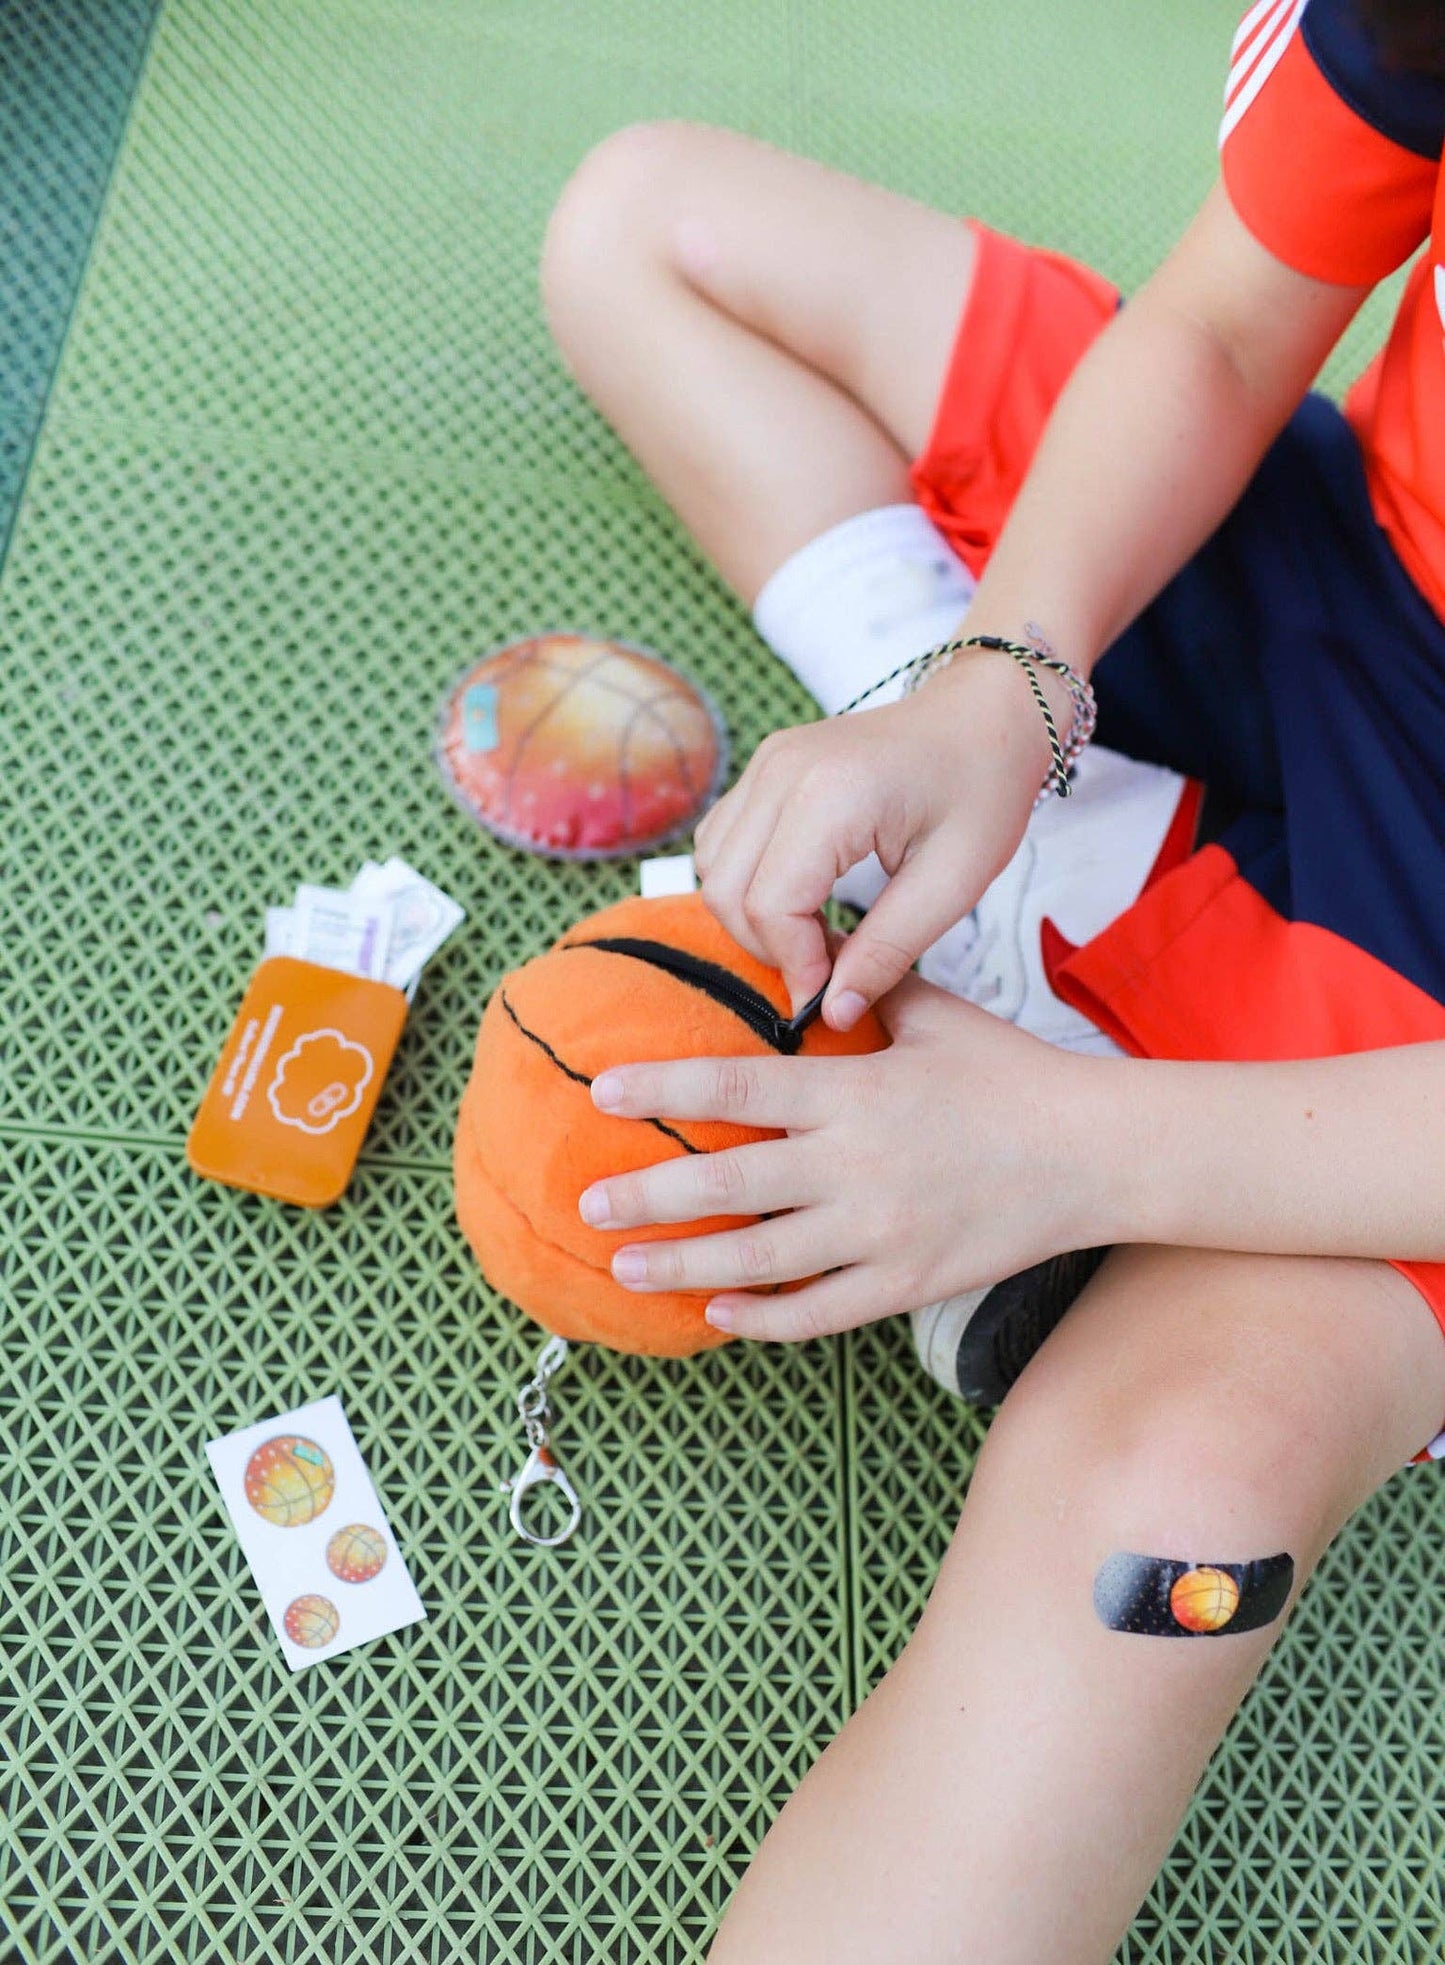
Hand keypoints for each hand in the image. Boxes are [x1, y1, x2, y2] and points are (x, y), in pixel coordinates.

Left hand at [576, 975, 1120, 1341]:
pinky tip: (718, 1313)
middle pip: (729, 1181)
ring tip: (624, 1266)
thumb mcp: (938, 1015)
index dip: (664, 1088)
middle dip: (649, 1194)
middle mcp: (856, 1162)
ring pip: (761, 1257)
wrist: (1097, 1154)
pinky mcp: (906, 1281)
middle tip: (587, 1202)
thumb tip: (823, 946)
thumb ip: (872, 984)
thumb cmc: (1014, 1076)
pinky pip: (819, 1310)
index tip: (601, 1091)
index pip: (738, 1082)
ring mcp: (880, 1230)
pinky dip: (764, 1317)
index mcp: (855, 1089)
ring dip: (684, 1264)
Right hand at [693, 650, 1064, 1029]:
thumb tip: (834, 1014)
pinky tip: (800, 899)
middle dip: (767, 946)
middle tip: (824, 971)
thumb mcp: (952, 885)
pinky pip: (722, 841)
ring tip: (814, 935)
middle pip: (726, 889)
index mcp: (833, 794)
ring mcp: (767, 762)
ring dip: (752, 917)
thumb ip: (888, 952)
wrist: (985, 717)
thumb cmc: (982, 790)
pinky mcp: (764, 766)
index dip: (793, 964)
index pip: (770, 904)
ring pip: (712, 867)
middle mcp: (783, 770)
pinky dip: (746, 883)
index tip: (830, 996)